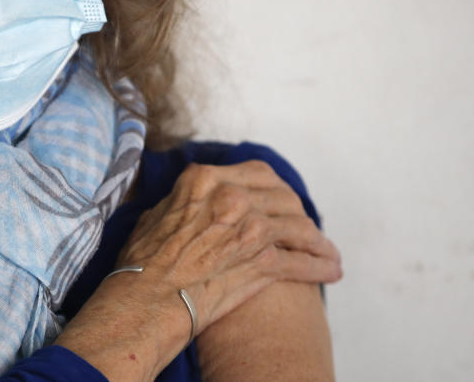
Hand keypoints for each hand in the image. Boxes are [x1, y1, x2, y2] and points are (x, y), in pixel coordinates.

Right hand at [116, 160, 341, 334]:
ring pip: (298, 227)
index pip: (258, 174)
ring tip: (328, 254)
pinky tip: (330, 272)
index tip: (283, 202)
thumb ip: (185, 202)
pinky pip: (301, 261)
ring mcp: (250, 227)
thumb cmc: (142, 263)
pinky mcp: (262, 261)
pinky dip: (319, 266)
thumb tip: (191, 203)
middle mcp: (232, 196)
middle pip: (284, 197)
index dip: (275, 190)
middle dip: (299, 215)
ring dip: (318, 242)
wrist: (144, 300)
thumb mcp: (157, 214)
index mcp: (206, 179)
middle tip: (307, 230)